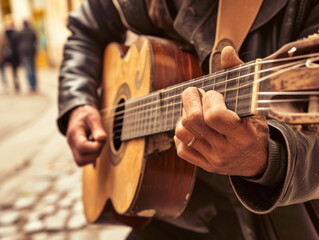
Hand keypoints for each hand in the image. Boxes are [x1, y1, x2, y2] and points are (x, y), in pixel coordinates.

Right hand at [66, 105, 106, 165]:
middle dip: (94, 154)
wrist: (78, 113)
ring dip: (93, 156)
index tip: (102, 139)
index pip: (82, 147)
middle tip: (100, 143)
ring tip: (97, 144)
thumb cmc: (86, 114)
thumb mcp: (93, 116)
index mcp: (74, 133)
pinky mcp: (76, 150)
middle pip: (80, 159)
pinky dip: (91, 156)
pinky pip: (82, 160)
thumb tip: (102, 139)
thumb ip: (98, 128)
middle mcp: (71, 142)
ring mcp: (72, 148)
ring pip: (81, 162)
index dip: (95, 146)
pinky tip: (95, 146)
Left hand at [174, 47, 268, 176]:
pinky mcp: (203, 165)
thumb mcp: (253, 104)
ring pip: (182, 133)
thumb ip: (238, 76)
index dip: (209, 99)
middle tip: (194, 94)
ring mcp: (212, 159)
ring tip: (193, 111)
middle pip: (192, 121)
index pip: (214, 116)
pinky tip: (193, 128)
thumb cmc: (254, 129)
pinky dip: (182, 135)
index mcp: (243, 135)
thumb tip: (227, 50)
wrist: (257, 162)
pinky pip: (181, 148)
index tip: (212, 93)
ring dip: (183, 117)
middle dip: (189, 100)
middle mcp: (226, 150)